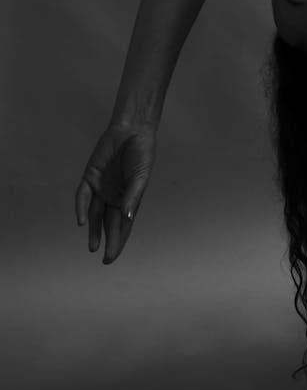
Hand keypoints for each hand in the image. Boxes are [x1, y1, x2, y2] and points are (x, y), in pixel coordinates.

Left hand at [75, 123, 156, 263]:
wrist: (132, 131)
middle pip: (109, 223)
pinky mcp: (90, 177)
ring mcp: (101, 188)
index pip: (123, 225)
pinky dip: (82, 208)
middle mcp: (114, 196)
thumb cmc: (141, 154)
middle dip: (108, 240)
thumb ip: (133, 197)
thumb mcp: (140, 177)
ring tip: (92, 247)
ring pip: (94, 214)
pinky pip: (83, 196)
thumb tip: (128, 217)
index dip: (118, 242)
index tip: (110, 258)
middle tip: (104, 258)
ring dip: (93, 230)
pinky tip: (82, 221)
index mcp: (129, 199)